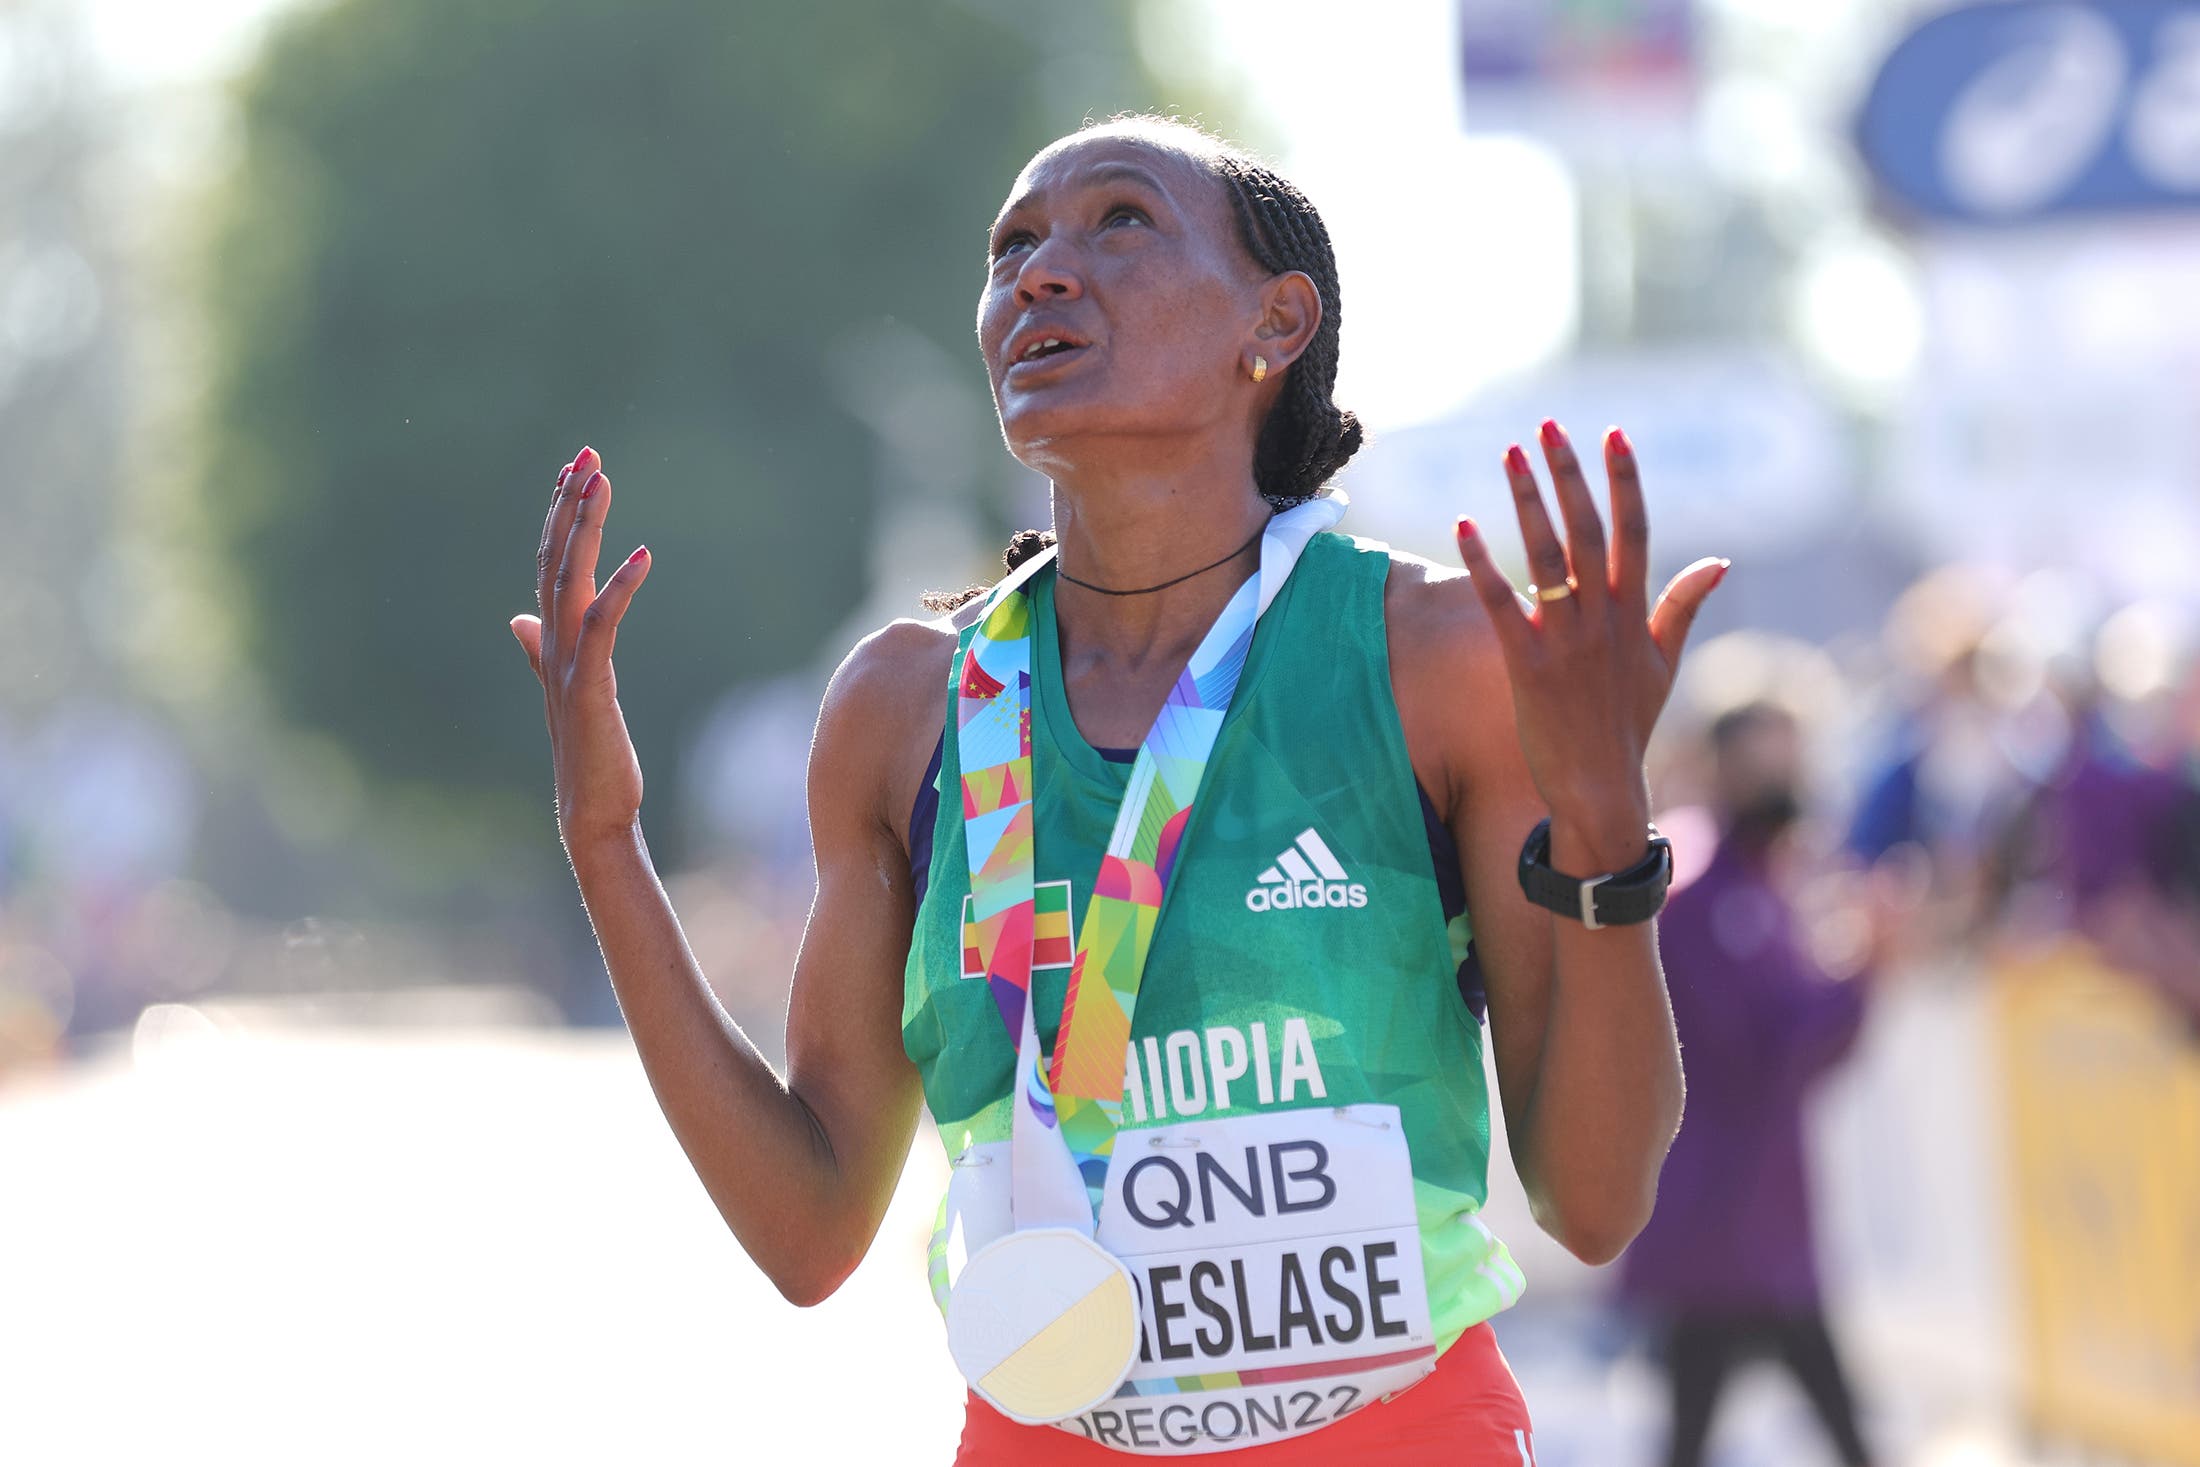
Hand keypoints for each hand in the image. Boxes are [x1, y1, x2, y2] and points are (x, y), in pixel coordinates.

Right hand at [510, 445, 653, 852]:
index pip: (549, 562)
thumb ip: (540, 650)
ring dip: (585, 528)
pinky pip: (602, 626)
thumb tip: (519, 620)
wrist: (590, 809)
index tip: (575, 468)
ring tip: (601, 481)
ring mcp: (567, 664)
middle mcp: (552, 643)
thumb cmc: (587, 752)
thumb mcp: (566, 688)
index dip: (559, 514)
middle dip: (570, 504)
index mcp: (550, 639)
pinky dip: (621, 589)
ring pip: (570, 580)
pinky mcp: (590, 687)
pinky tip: (643, 556)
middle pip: (555, 558)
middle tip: (586, 454)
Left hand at [1453, 421, 1726, 872]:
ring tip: (1509, 455)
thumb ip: (1683, 607)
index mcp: (1636, 612)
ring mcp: (1566, 641)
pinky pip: (1501, 603)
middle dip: (1568, 474)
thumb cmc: (1628, 724)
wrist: (1601, 786)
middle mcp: (1604, 618)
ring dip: (1526, 501)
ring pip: (1546, 556)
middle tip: (1548, 426)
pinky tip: (1463, 525)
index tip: (1613, 434)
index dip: (1625, 480)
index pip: (1634, 530)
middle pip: (1586, 530)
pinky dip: (1483, 563)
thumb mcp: (1664, 663)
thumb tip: (1719, 561)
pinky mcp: (1528, 665)